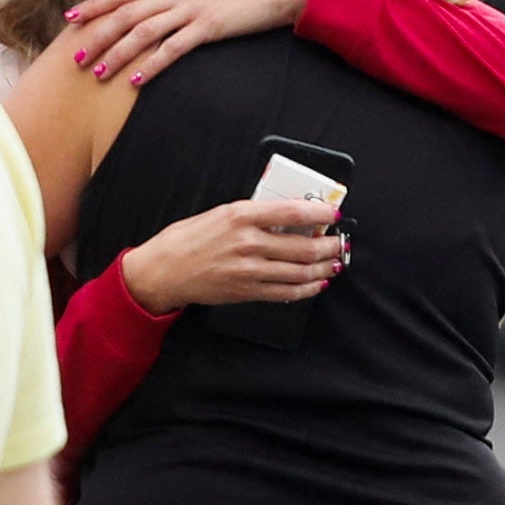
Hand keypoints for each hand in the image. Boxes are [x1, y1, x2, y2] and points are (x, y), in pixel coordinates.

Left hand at [60, 0, 314, 83]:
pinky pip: (173, 48)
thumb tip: (151, 6)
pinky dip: (152, 65)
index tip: (70, 19)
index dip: (94, 5)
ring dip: (118, 52)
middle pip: (125, 13)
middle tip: (76, 56)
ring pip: (143, 31)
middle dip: (96, 34)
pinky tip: (137, 80)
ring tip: (98, 72)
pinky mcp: (208, 27)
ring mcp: (190, 9)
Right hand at [121, 197, 348, 312]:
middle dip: (330, 246)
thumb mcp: (222, 213)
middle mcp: (249, 243)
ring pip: (301, 272)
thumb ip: (255, 214)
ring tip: (334, 264)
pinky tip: (316, 283)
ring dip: (324, 268)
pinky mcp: (247, 291)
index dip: (321, 212)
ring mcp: (249, 270)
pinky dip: (307, 289)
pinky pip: (286, 293)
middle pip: (304, 246)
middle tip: (340, 243)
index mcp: (242, 216)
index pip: (293, 212)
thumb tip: (290, 215)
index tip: (334, 213)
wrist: (164, 270)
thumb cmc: (189, 238)